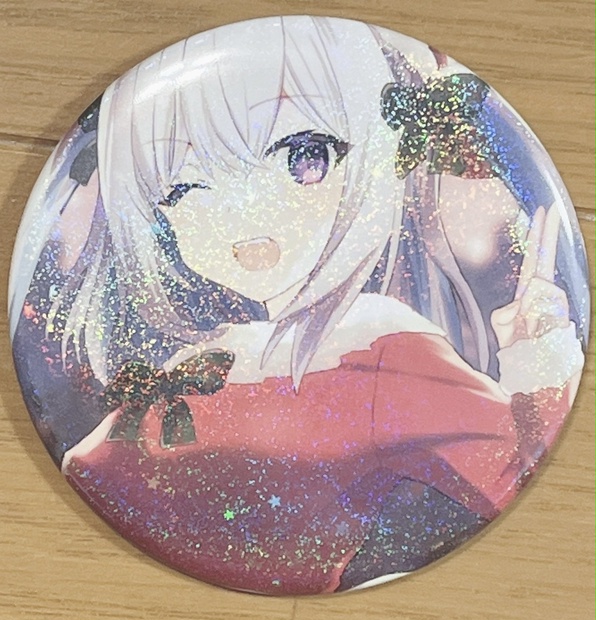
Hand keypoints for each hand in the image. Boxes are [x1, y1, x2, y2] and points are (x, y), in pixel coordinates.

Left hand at [491, 205, 569, 348]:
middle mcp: (543, 293)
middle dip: (546, 233)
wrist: (537, 373)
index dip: (536, 237)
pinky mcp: (562, 310)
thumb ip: (504, 312)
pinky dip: (533, 313)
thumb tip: (522, 301)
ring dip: (527, 306)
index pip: (532, 258)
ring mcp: (555, 300)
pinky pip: (540, 302)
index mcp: (528, 293)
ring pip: (537, 285)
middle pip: (544, 258)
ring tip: (529, 326)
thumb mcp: (503, 328)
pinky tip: (535, 327)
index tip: (540, 213)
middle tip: (549, 208)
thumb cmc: (520, 351)